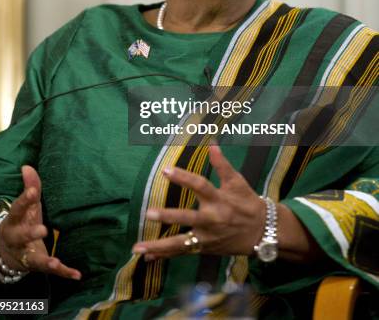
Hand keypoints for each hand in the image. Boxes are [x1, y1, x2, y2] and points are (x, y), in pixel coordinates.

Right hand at [0, 165, 80, 279]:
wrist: (8, 252)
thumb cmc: (22, 221)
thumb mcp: (26, 206)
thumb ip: (30, 187)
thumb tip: (27, 166)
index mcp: (15, 220)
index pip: (18, 209)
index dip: (24, 200)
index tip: (31, 192)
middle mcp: (18, 239)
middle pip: (21, 237)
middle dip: (30, 233)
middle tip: (43, 229)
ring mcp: (27, 254)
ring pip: (35, 259)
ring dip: (46, 261)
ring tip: (55, 262)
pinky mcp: (39, 265)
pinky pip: (51, 270)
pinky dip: (64, 273)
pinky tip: (77, 275)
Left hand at [132, 146, 265, 260]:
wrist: (262, 232)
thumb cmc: (248, 203)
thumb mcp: (237, 182)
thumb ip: (222, 164)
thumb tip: (211, 143)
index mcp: (219, 199)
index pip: (200, 185)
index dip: (183, 177)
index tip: (165, 170)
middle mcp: (212, 219)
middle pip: (188, 217)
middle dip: (168, 216)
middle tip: (148, 213)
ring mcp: (207, 237)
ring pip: (180, 243)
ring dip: (158, 245)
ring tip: (138, 247)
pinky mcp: (204, 248)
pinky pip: (182, 252)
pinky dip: (164, 255)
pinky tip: (146, 257)